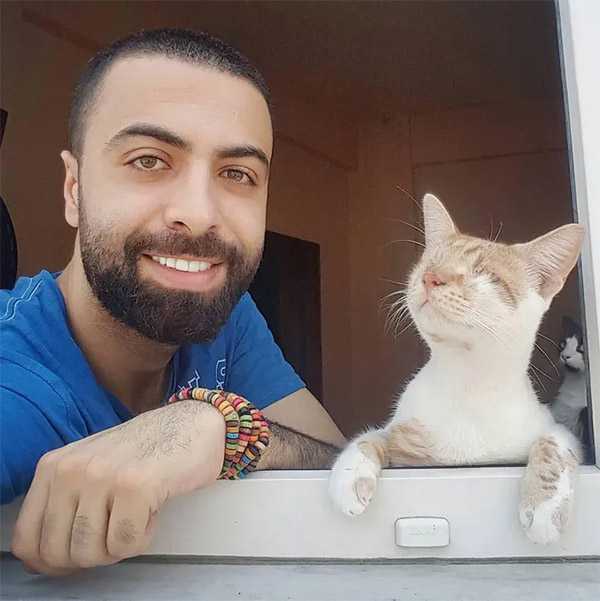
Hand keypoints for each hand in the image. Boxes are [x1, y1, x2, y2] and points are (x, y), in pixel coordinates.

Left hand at [11, 400, 224, 575]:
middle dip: (91, 556)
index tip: (78, 556)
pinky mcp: (135, 486)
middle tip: (116, 533)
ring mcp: (102, 476)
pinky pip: (126, 544)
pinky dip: (143, 538)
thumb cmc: (147, 451)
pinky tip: (152, 510)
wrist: (193, 423)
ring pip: (91, 553)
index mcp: (53, 466)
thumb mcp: (91, 467)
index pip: (26, 540)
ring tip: (135, 516)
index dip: (50, 562)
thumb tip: (48, 559)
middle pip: (59, 553)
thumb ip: (65, 503)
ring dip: (119, 546)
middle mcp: (71, 469)